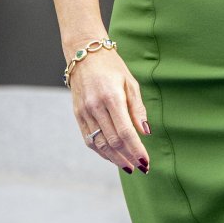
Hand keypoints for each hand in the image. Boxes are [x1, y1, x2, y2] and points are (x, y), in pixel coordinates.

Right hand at [68, 46, 150, 173]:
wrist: (84, 55)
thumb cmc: (112, 68)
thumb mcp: (131, 83)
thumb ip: (137, 109)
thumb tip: (145, 132)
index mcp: (111, 97)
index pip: (125, 131)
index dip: (136, 149)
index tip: (146, 161)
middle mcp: (95, 107)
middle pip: (112, 141)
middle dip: (128, 157)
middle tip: (141, 167)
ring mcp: (84, 112)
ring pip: (99, 144)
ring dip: (115, 159)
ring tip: (129, 167)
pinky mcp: (77, 115)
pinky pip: (89, 139)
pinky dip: (102, 151)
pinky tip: (113, 157)